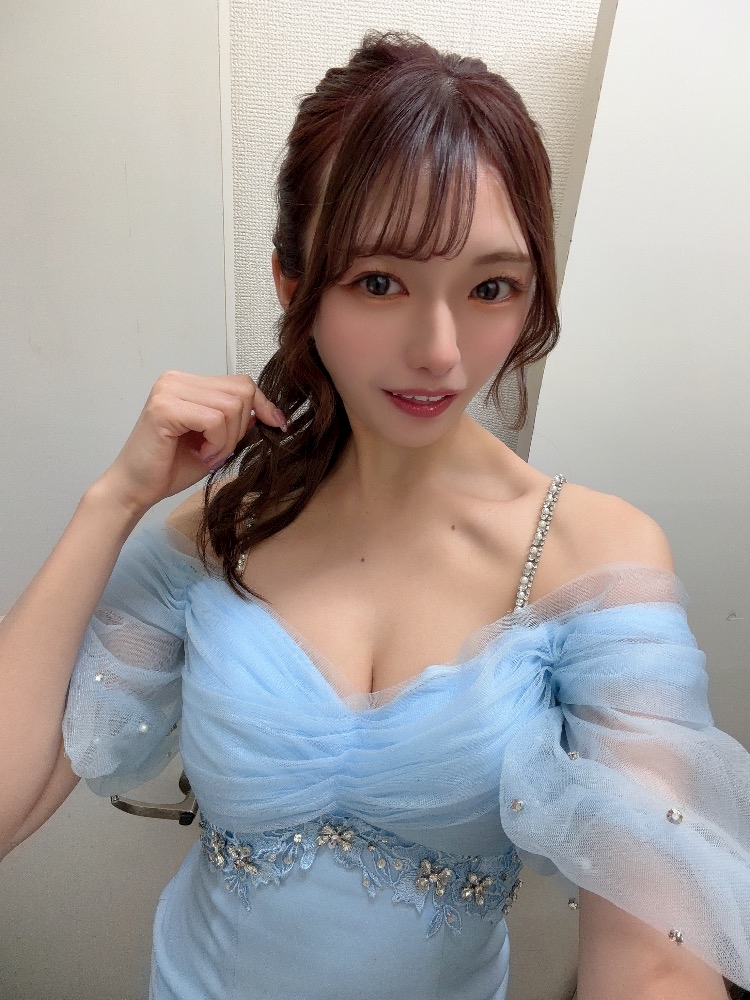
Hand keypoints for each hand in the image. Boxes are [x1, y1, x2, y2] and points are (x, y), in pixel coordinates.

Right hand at [97, 371, 285, 512]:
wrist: (135, 489)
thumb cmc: (170, 468)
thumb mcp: (215, 442)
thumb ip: (235, 423)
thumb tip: (265, 412)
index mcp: (188, 383)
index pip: (241, 382)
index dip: (263, 404)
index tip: (277, 425)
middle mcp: (176, 379)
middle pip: (241, 392)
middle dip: (240, 428)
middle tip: (218, 451)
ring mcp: (169, 390)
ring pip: (231, 407)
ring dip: (227, 440)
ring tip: (207, 454)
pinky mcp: (165, 408)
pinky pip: (214, 420)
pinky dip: (217, 444)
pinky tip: (201, 455)